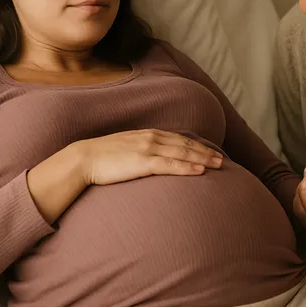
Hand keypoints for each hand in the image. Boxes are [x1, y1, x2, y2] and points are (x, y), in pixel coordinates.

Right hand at [74, 129, 222, 185]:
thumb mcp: (125, 150)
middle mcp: (151, 138)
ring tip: (218, 165)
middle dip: (206, 151)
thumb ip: (140, 151)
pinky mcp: (143, 162)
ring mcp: (148, 149)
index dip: (197, 145)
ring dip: (203, 158)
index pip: (178, 138)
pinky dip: (188, 167)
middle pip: (185, 144)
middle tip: (222, 159)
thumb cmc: (102, 158)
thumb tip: (150, 161)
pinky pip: (171, 165)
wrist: (83, 159)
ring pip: (182, 153)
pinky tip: (201, 171)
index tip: (210, 151)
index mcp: (147, 134)